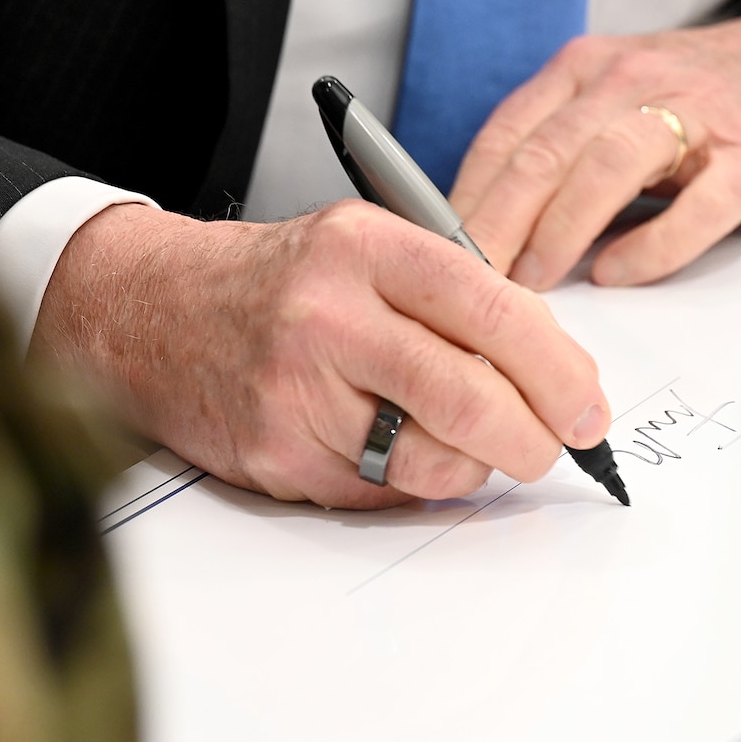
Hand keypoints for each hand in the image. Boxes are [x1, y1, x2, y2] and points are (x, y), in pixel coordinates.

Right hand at [30, 200, 609, 508]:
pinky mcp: (276, 455)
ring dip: (475, 467)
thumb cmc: (280, 281)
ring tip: (471, 444)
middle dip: (534, 437)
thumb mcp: (365, 248)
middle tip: (553, 446)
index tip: (587, 404)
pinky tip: (399, 449)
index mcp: (365, 246)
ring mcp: (295, 391)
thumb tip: (552, 370)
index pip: (490, 308)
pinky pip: (381, 495)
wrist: (153, 311)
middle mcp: (328, 314)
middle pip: (469, 396)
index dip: (557, 367)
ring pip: (431, 461)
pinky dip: (413, 484)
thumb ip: (455, 296)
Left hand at [450, 0, 740, 288]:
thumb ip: (560, 149)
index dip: (466, 197)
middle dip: (498, 222)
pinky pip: (697, 204)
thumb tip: (491, 224)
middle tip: (468, 280)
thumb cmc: (708, 97)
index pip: (507, 134)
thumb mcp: (619, 102)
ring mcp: (696, 111)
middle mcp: (633, 79)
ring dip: (561, 229)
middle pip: (545, 151)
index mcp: (589, 69)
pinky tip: (618, 273)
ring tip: (532, 280)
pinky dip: (653, 245)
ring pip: (608, 166)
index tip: (438, 251)